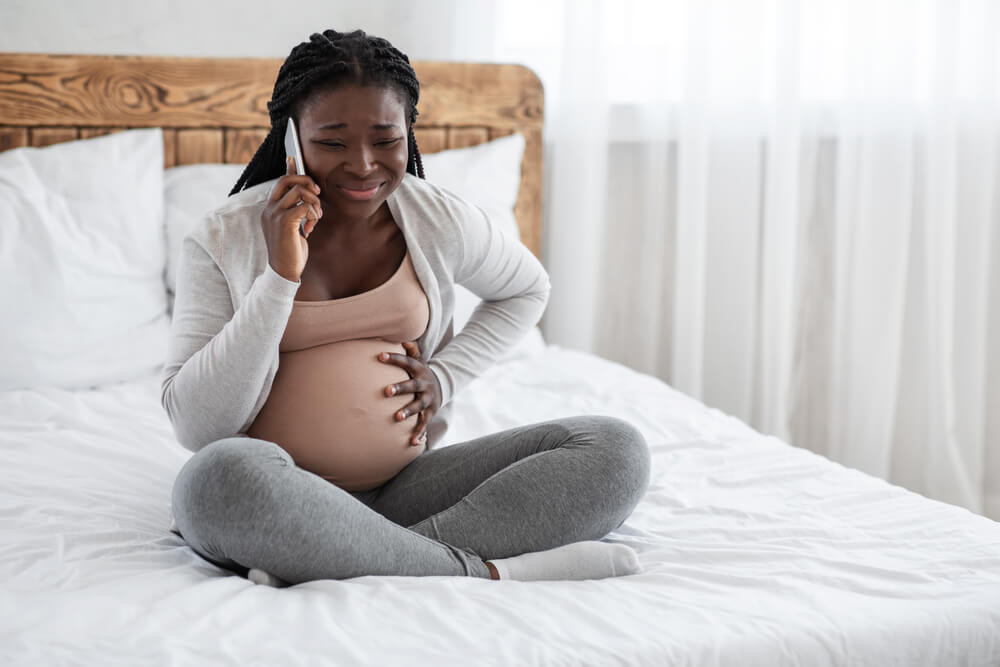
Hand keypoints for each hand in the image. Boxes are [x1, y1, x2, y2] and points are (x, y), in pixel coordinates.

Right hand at [261, 156, 322, 282]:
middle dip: (307, 181)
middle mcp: (269, 208)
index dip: (289, 169)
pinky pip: (305, 206)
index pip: (279, 181)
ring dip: (314, 202)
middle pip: (288, 180)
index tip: (293, 157)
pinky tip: (311, 227)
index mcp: (270, 209)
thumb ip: (297, 210)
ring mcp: (275, 214)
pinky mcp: (284, 222)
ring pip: (299, 191)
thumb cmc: (291, 251)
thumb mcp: (294, 227)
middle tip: (318, 194)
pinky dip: (313, 214)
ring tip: (315, 217)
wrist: (284, 271)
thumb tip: (304, 197)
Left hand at [378, 341, 441, 446]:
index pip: (406, 362)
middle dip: (400, 388)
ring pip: (418, 406)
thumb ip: (411, 350)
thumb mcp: (418, 360)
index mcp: (419, 370)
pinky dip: (419, 433)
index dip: (394, 359)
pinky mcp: (430, 413)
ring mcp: (428, 400)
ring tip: (396, 417)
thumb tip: (404, 338)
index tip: (379, 356)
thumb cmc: (420, 373)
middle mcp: (425, 384)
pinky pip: (424, 424)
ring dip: (408, 411)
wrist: (442, 388)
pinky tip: (411, 442)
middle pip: (412, 385)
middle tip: (386, 391)